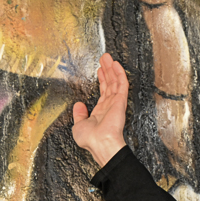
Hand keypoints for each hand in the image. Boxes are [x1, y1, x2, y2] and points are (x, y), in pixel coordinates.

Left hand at [72, 52, 127, 167]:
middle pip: (109, 84)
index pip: (103, 92)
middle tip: (104, 58)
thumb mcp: (78, 126)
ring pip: (115, 81)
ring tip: (108, 57)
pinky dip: (119, 73)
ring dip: (112, 68)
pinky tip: (116, 64)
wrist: (100, 143)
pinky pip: (121, 84)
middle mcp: (109, 106)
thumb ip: (79, 114)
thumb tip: (78, 105)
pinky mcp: (120, 101)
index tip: (100, 70)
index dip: (102, 80)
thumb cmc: (91, 140)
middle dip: (107, 70)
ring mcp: (115, 103)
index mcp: (100, 112)